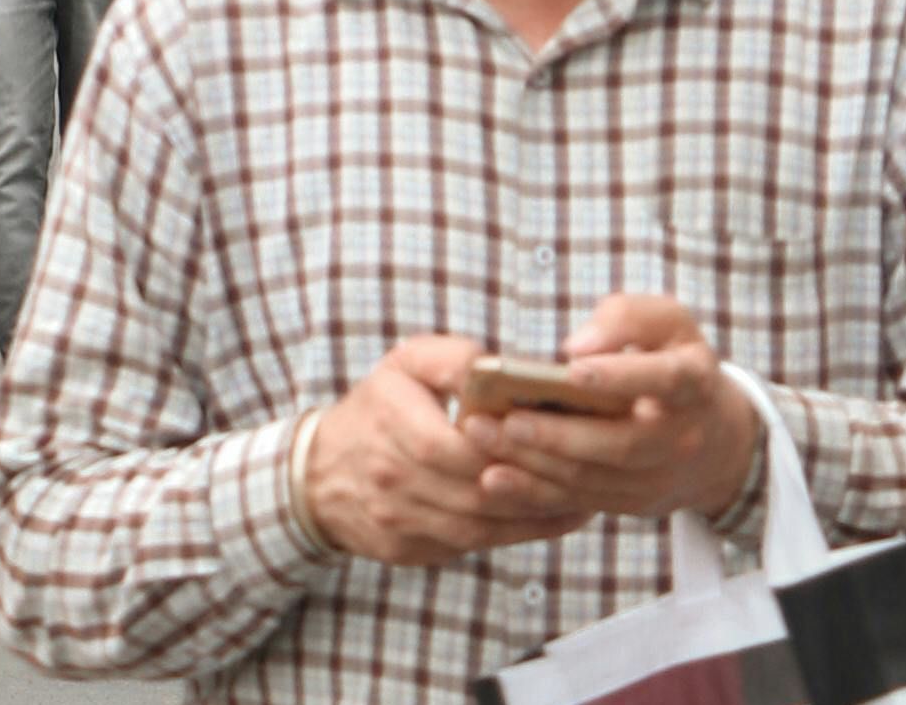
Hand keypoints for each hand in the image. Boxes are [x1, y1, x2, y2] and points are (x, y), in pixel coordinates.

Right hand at [301, 335, 580, 566]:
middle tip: (587, 471)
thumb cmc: (379, 405)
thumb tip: (497, 368)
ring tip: (584, 496)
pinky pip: (468, 547)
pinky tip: (553, 518)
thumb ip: (453, 357)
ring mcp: (394, 519)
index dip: (502, 447)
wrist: (318, 474)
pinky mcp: (405, 549)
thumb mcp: (406, 363)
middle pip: (472, 491)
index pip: (450, 445)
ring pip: (476, 526)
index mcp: (388, 419)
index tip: (552, 437)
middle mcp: (388, 475)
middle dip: (531, 484)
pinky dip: (515, 535)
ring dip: (532, 515)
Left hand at [471, 293, 763, 526]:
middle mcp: (679, 437)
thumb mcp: (669, 324)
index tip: (572, 370)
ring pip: (592, 477)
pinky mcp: (631, 503)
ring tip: (482, 438)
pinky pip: (580, 502)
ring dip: (534, 463)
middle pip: (618, 443)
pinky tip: (493, 478)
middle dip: (557, 433)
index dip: (620, 376)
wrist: (716, 441)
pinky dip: (534, 493)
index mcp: (694, 382)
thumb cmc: (675, 362)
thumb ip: (628, 318)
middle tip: (503, 418)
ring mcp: (656, 477)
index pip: (663, 379)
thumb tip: (574, 347)